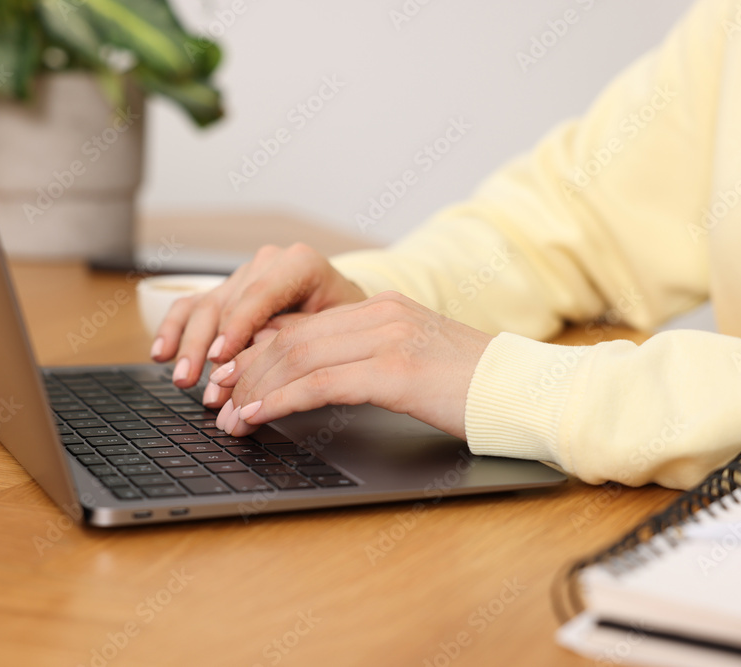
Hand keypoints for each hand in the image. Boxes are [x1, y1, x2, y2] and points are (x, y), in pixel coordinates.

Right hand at [149, 243, 366, 406]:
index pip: (261, 294)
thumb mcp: (337, 326)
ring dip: (189, 346)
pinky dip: (174, 330)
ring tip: (183, 380)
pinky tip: (161, 354)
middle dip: (210, 349)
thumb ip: (301, 334)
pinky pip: (191, 306)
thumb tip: (261, 358)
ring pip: (205, 307)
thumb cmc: (344, 319)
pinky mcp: (225, 291)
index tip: (220, 358)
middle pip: (228, 304)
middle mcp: (266, 264)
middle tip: (203, 384)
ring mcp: (242, 276)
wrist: (342, 307)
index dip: (237, 327)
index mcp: (299, 264)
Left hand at [207, 291, 494, 439]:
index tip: (230, 377)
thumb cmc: (472, 387)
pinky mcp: (394, 370)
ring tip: (230, 417)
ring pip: (297, 357)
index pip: (303, 324)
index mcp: (383, 308)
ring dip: (254, 390)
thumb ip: (368, 357)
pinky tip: (257, 416)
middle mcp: (381, 314)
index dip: (258, 351)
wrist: (522, 392)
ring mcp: (388, 338)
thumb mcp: (415, 360)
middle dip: (246, 371)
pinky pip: (320, 383)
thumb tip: (316, 377)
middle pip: (291, 337)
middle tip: (218, 400)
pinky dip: (280, 400)